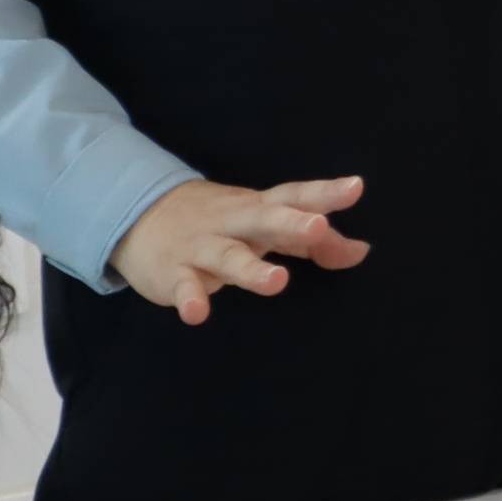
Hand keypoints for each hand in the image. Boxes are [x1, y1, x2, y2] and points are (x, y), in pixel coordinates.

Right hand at [108, 176, 368, 325]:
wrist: (140, 214)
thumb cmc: (223, 223)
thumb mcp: (267, 225)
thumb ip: (317, 243)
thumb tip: (361, 252)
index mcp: (260, 208)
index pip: (296, 196)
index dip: (325, 193)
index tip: (355, 187)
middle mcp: (234, 223)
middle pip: (265, 219)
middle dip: (292, 223)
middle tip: (318, 227)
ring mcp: (202, 246)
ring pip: (229, 257)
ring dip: (251, 270)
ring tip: (278, 282)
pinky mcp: (175, 273)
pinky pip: (184, 286)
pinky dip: (190, 299)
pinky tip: (197, 312)